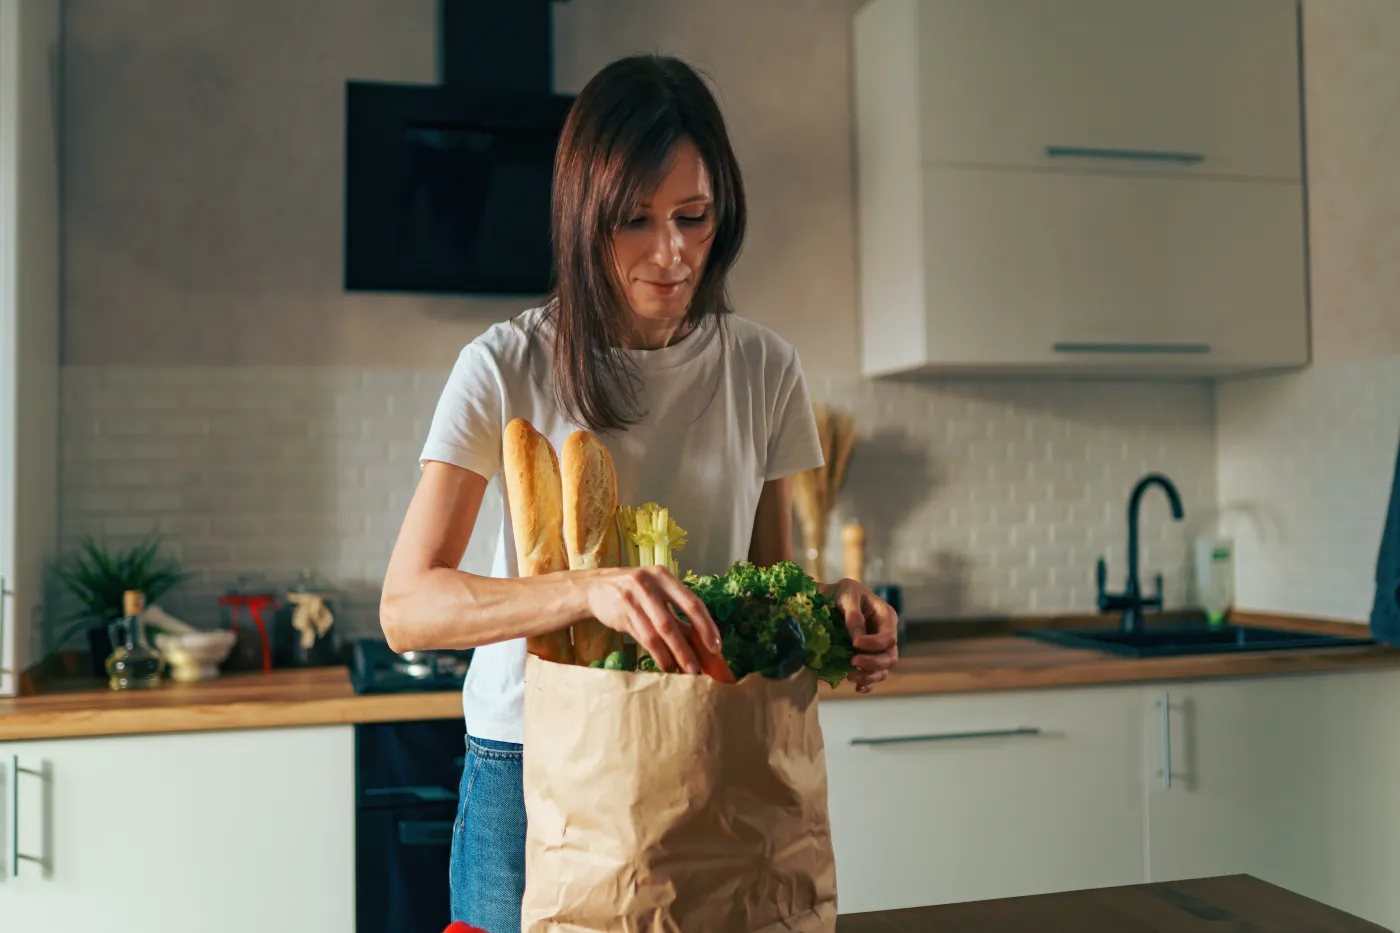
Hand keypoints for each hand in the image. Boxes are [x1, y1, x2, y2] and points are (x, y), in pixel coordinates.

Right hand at [584, 566, 720, 674]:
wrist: (594, 587)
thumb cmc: (633, 591)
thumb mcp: (655, 593)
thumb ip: (676, 612)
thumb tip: (702, 641)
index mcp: (664, 576)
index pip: (691, 602)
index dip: (706, 626)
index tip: (716, 646)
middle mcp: (649, 584)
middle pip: (673, 620)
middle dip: (689, 647)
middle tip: (701, 667)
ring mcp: (632, 598)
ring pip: (657, 632)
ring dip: (673, 655)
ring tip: (686, 670)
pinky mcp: (621, 613)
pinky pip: (643, 638)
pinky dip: (657, 654)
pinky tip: (666, 665)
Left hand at [821, 579, 898, 693]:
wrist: (830, 598)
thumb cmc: (841, 592)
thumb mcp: (847, 595)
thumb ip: (853, 615)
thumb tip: (857, 639)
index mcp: (886, 617)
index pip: (889, 638)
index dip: (874, 644)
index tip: (854, 643)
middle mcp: (886, 634)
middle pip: (890, 657)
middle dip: (873, 663)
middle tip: (852, 662)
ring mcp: (878, 649)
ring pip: (883, 670)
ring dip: (868, 677)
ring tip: (849, 675)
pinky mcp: (867, 658)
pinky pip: (873, 676)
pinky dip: (867, 685)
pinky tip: (857, 688)